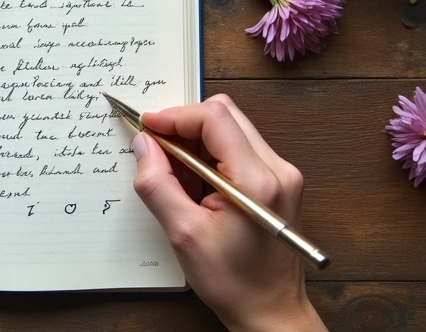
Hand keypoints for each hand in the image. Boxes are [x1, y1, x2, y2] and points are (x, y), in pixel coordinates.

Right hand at [131, 95, 325, 331]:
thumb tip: (143, 145)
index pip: (214, 118)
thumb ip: (158, 184)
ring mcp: (282, 174)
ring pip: (232, 128)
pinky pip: (239, 148)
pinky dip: (211, 156)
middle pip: (225, 115)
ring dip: (197, 142)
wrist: (271, 311)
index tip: (148, 127)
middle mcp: (277, 169)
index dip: (175, 116)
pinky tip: (196, 185)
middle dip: (185, 125)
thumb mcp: (183, 234)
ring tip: (178, 178)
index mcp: (257, 181)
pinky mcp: (278, 181)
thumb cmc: (235, 282)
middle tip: (158, 150)